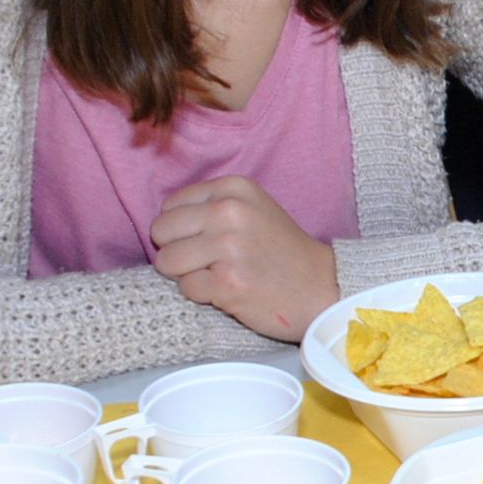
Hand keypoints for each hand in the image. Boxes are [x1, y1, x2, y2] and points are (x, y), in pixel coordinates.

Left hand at [150, 175, 338, 340]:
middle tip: (208, 262)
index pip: (170, 206)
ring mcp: (229, 247)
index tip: (208, 241)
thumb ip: (210, 206)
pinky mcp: (228, 283)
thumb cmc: (280, 251)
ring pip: (167, 262)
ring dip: (186, 275)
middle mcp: (229, 211)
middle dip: (177, 251)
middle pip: (162, 231)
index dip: (181, 229)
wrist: (322, 287)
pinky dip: (202, 295)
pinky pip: (186, 289)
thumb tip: (160, 224)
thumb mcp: (252, 208)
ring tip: (217, 275)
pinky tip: (228, 291)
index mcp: (234, 188)